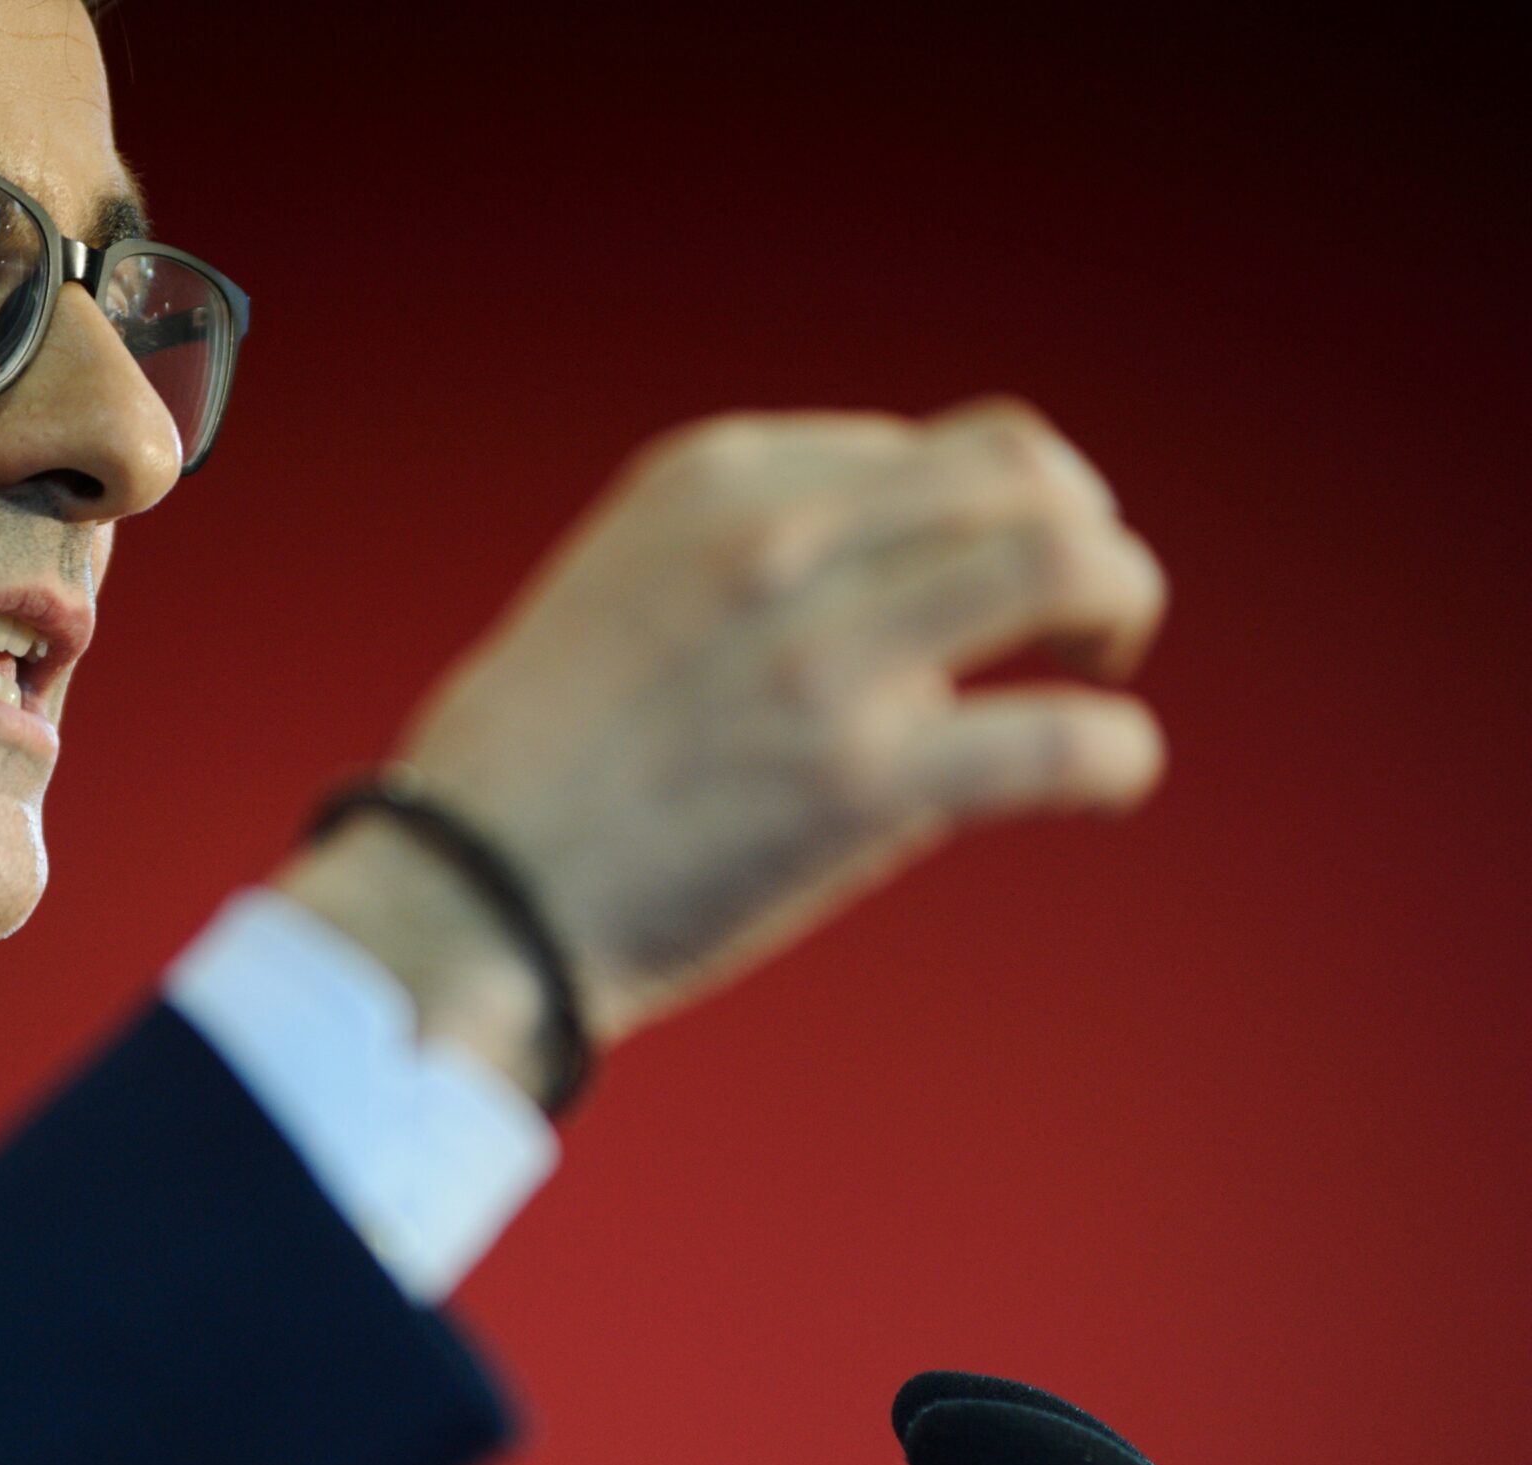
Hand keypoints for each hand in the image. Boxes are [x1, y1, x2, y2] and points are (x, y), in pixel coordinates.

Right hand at [278, 399, 1167, 1082]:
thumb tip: (898, 578)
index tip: (972, 587)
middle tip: (1078, 615)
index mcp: (717, 479)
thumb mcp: (623, 582)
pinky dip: (1118, 754)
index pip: (927, 448)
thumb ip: (749, 555)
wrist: (468, 892)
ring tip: (1098, 666)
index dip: (983, 515)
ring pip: (1070, 565)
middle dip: (1084, 533)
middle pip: (1026, 473)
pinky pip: (1066, 737)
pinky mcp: (862, 782)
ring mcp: (824, 656)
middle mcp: (780, 540)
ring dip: (1121, 607)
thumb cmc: (535, 763)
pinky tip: (1102, 780)